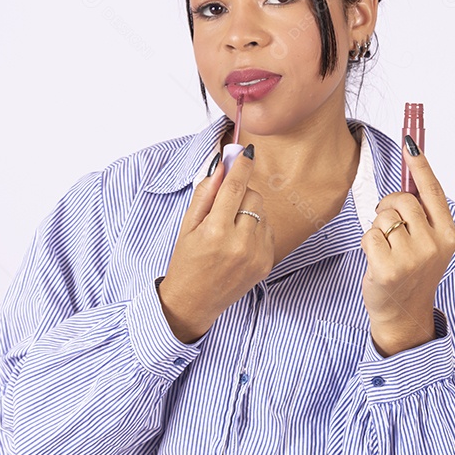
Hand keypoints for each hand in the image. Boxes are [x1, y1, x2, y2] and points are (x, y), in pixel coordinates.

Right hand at [158, 145, 274, 342]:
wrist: (194, 302)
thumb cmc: (186, 261)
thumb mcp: (188, 225)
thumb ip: (205, 193)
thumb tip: (221, 165)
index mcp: (216, 231)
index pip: (235, 188)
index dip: (241, 166)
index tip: (246, 152)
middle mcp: (240, 243)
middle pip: (253, 196)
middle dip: (241, 193)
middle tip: (225, 204)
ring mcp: (257, 255)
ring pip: (262, 212)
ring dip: (249, 211)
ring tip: (230, 228)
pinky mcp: (267, 263)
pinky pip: (268, 230)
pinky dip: (256, 228)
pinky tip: (239, 242)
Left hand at [359, 140, 454, 356]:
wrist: (403, 314)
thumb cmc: (412, 272)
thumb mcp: (427, 243)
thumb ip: (422, 214)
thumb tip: (411, 172)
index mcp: (447, 235)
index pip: (433, 191)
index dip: (420, 164)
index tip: (410, 140)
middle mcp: (434, 245)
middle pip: (402, 200)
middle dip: (389, 206)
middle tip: (390, 225)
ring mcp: (412, 258)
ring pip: (383, 217)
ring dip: (379, 228)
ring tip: (387, 249)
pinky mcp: (388, 268)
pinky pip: (369, 234)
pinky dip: (368, 243)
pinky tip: (377, 261)